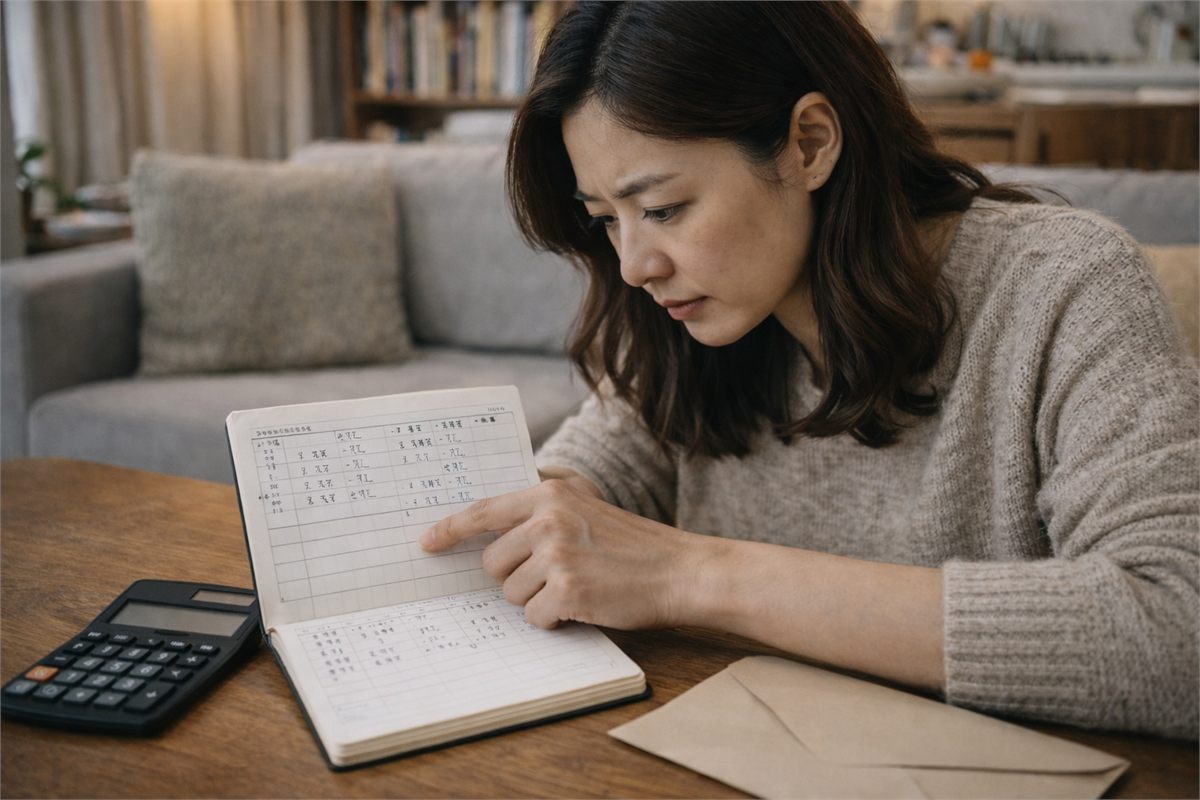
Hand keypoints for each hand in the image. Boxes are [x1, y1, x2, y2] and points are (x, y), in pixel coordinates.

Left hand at [420, 479, 698, 629]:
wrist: (678, 571)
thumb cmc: (632, 544)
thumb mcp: (587, 505)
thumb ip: (545, 504)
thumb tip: (492, 520)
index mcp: (550, 495)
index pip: (484, 511)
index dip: (450, 529)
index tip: (426, 543)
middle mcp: (549, 519)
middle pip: (492, 563)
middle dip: (516, 576)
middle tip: (556, 574)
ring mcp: (557, 555)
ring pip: (511, 594)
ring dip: (538, 599)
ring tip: (578, 586)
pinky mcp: (567, 590)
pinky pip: (534, 617)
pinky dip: (555, 620)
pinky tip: (585, 605)